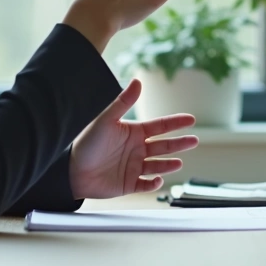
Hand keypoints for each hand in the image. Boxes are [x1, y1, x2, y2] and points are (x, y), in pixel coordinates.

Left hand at [69, 79, 198, 199]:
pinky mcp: (128, 184)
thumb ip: (123, 102)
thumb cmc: (86, 143)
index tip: (191, 119)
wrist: (70, 171)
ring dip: (169, 164)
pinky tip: (159, 179)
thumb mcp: (106, 120)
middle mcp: (136, 150)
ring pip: (158, 166)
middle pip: (164, 146)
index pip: (159, 126)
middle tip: (195, 140)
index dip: (175, 123)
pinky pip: (146, 184)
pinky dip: (154, 183)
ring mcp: (133, 167)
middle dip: (179, 143)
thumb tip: (138, 81)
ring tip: (179, 163)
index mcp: (133, 133)